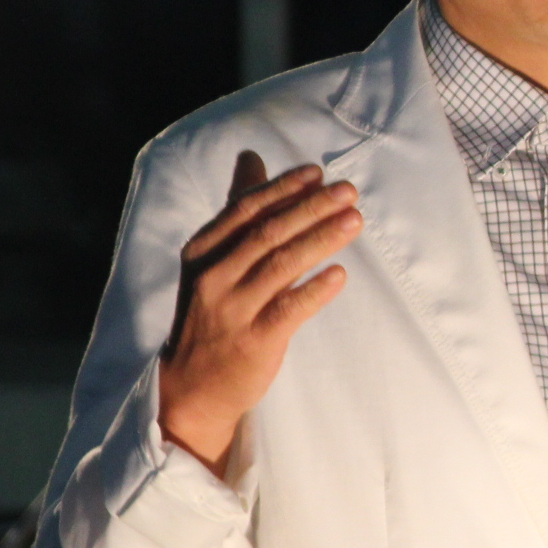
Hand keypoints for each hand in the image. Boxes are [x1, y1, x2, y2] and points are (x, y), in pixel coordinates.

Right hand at [157, 151, 360, 475]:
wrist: (193, 387)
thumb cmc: (212, 314)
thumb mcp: (212, 261)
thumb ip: (236, 212)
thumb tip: (251, 159)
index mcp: (202, 252)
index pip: (244, 211)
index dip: (282, 189)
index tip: (317, 173)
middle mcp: (213, 277)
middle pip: (267, 233)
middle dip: (311, 208)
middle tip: (348, 191)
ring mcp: (232, 310)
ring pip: (281, 266)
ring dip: (321, 239)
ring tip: (355, 220)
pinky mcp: (254, 341)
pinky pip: (289, 309)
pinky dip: (315, 290)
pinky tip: (340, 274)